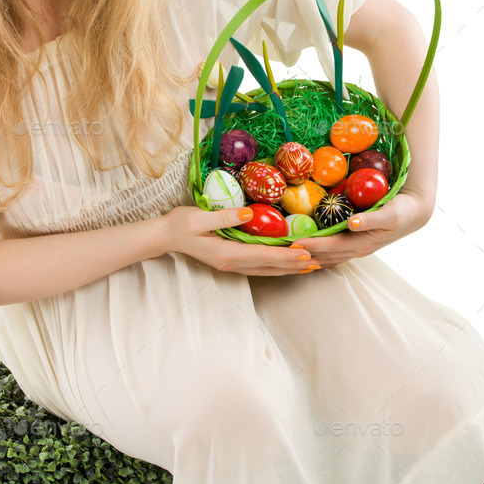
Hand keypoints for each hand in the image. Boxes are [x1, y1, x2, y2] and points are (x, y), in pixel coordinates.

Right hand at [160, 205, 321, 276]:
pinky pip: (259, 267)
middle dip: (294, 265)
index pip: (263, 255)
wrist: (165, 236)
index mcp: (226, 253)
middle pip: (269, 267)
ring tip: (310, 266)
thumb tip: (250, 213)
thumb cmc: (180, 224)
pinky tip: (287, 264)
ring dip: (288, 269)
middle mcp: (232, 263)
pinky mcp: (232, 262)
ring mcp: (232, 265)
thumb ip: (224, 217)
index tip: (305, 253)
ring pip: (266, 270)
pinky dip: (277, 267)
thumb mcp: (198, 217)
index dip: (285, 255)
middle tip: (318, 262)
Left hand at [289, 190, 433, 269]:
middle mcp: (357, 249)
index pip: (329, 247)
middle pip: (324, 256)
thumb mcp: (388, 213)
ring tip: (288, 257)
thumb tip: (352, 223)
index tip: (292, 244)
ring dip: (308, 258)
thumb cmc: (401, 210)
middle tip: (281, 253)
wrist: (414, 214)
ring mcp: (356, 249)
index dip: (310, 246)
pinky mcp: (356, 244)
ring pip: (327, 258)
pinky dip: (318, 254)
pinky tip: (307, 253)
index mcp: (361, 243)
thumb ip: (369, 219)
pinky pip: (333, 253)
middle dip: (303, 255)